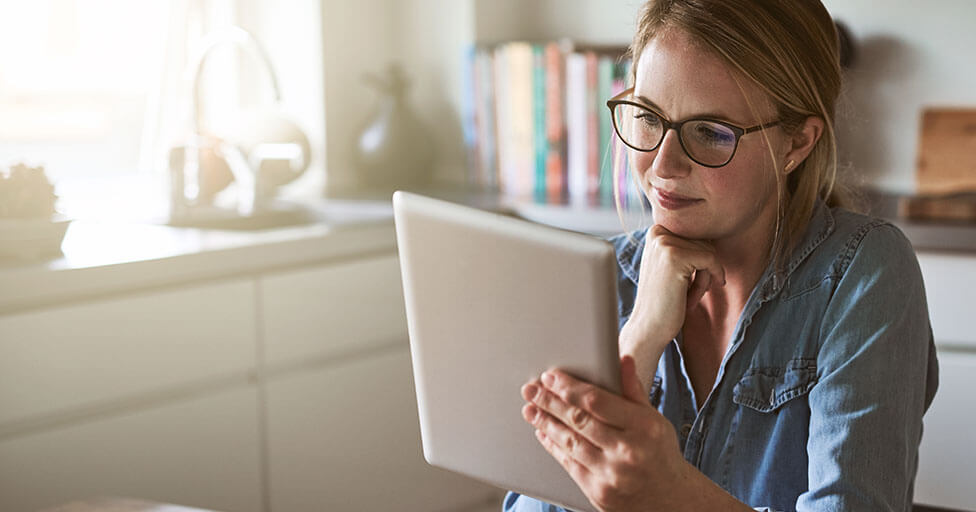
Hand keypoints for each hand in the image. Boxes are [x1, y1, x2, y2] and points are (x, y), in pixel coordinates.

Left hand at [520, 356, 692, 511]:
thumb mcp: (654, 419)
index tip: (551, 377)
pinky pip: (569, 464)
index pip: (597, 401)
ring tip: (530, 408)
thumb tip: (622, 359)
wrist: (671, 500)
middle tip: (531, 389)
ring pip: (570, 442)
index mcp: (644, 427)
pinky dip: (554, 446)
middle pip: (579, 420)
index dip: (570, 387)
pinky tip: (543, 433)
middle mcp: (628, 451)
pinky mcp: (599, 492)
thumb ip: (633, 390)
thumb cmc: (659, 453)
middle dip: (550, 402)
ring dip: (546, 423)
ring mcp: (612, 474)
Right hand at [619, 225, 724, 391]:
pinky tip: (693, 297)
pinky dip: (711, 278)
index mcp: (656, 230)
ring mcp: (664, 242)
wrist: (648, 327)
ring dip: (705, 276)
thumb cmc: (664, 300)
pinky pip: (712, 259)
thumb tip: (714, 229)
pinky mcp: (675, 256)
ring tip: (686, 295)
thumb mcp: (671, 265)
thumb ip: (686, 245)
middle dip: (704, 268)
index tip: (686, 281)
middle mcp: (657, 231)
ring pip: (709, 250)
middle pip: (705, 241)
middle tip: (686, 291)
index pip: (698, 235)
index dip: (699, 261)